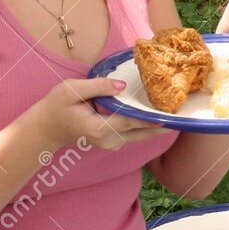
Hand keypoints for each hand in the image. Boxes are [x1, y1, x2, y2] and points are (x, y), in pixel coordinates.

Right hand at [27, 76, 167, 151]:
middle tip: (183, 113)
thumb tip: (123, 86)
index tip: (171, 111)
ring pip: (141, 135)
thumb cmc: (56, 106)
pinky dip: (147, 125)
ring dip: (157, 125)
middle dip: (163, 123)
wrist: (45, 128)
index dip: (152, 116)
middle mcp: (109, 140)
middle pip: (142, 131)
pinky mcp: (113, 141)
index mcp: (100, 128)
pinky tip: (160, 115)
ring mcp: (111, 143)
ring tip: (178, 113)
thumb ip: (98, 86)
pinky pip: (135, 133)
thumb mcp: (72, 90)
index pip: (132, 121)